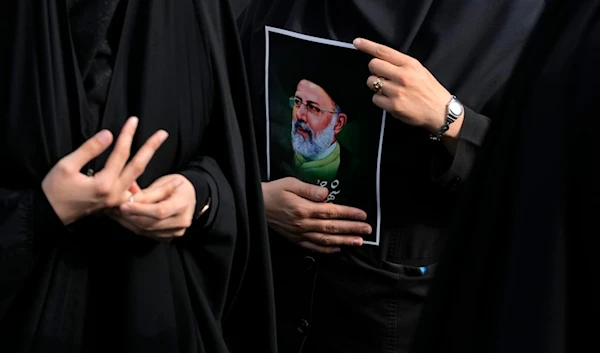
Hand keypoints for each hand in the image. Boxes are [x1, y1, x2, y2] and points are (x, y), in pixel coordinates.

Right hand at [41, 117, 167, 224]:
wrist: (49, 214)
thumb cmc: (54, 189)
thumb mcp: (66, 166)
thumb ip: (89, 149)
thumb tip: (109, 134)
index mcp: (104, 184)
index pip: (120, 154)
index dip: (127, 135)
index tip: (134, 120)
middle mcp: (115, 194)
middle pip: (138, 167)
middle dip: (151, 148)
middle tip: (163, 134)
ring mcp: (117, 201)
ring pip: (139, 181)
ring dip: (151, 166)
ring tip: (164, 156)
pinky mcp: (115, 204)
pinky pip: (135, 192)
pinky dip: (145, 184)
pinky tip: (153, 177)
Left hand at [111, 174, 196, 241]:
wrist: (188, 195)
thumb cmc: (176, 186)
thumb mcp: (164, 183)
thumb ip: (148, 194)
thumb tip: (129, 201)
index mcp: (183, 204)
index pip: (159, 211)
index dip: (139, 209)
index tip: (124, 205)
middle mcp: (182, 221)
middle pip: (151, 223)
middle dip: (130, 217)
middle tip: (113, 209)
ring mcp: (176, 232)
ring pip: (146, 230)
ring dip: (128, 222)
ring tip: (115, 213)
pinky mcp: (168, 237)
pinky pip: (147, 234)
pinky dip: (133, 227)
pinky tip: (124, 219)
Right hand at [263, 177, 371, 253]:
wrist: (256, 205)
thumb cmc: (274, 191)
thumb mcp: (290, 183)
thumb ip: (309, 189)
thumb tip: (325, 194)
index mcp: (304, 209)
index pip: (332, 211)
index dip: (349, 214)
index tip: (363, 215)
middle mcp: (303, 223)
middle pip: (332, 227)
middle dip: (352, 229)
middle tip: (367, 230)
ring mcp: (299, 233)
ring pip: (326, 240)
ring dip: (344, 241)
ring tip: (358, 241)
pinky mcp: (295, 239)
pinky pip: (313, 247)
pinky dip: (327, 250)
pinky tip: (338, 249)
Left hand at [353, 38, 463, 135]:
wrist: (440, 111)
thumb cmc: (428, 89)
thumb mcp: (418, 70)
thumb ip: (400, 64)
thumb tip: (379, 61)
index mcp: (409, 64)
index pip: (383, 51)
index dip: (367, 46)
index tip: (357, 42)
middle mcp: (402, 76)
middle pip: (373, 66)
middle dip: (374, 70)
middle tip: (383, 76)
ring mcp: (397, 91)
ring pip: (371, 82)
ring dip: (376, 86)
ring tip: (389, 90)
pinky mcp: (393, 106)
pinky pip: (375, 99)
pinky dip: (380, 100)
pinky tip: (391, 100)